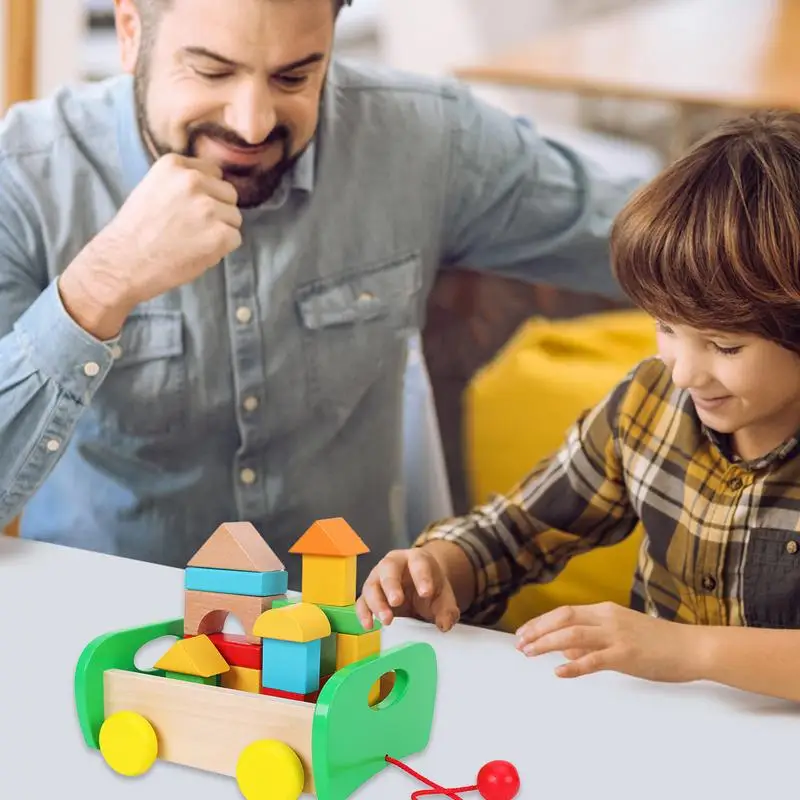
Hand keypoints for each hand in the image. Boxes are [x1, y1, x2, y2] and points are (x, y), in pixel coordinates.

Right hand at [60, 154, 241, 336]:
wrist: (123, 262)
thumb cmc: (136, 231)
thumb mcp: (153, 188)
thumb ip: (182, 183)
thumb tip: (215, 188)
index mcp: (174, 164)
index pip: (214, 173)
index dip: (206, 194)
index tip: (188, 209)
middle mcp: (193, 180)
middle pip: (229, 194)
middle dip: (217, 212)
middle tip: (190, 229)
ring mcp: (208, 207)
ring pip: (234, 218)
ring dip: (220, 231)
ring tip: (191, 241)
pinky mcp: (219, 233)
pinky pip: (235, 239)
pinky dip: (221, 249)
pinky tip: (197, 252)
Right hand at [356, 548, 460, 631]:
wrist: (418, 586)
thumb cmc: (430, 586)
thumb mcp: (443, 595)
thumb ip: (447, 609)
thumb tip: (445, 624)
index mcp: (415, 558)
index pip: (418, 562)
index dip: (422, 577)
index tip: (427, 593)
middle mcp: (393, 564)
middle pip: (388, 568)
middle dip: (392, 585)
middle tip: (397, 602)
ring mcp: (378, 577)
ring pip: (372, 585)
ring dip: (377, 603)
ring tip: (387, 620)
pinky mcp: (370, 594)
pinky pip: (362, 601)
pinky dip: (363, 613)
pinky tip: (369, 625)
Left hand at [515, 602, 700, 682]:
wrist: (692, 647)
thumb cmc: (658, 643)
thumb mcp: (620, 634)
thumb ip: (592, 640)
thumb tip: (564, 649)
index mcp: (605, 610)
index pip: (564, 612)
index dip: (540, 622)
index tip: (523, 632)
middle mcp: (607, 618)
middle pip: (563, 619)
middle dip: (537, 630)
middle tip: (519, 643)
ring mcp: (617, 636)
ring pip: (572, 635)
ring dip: (546, 643)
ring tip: (529, 653)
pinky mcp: (626, 655)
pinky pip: (594, 660)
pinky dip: (573, 665)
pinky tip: (559, 672)